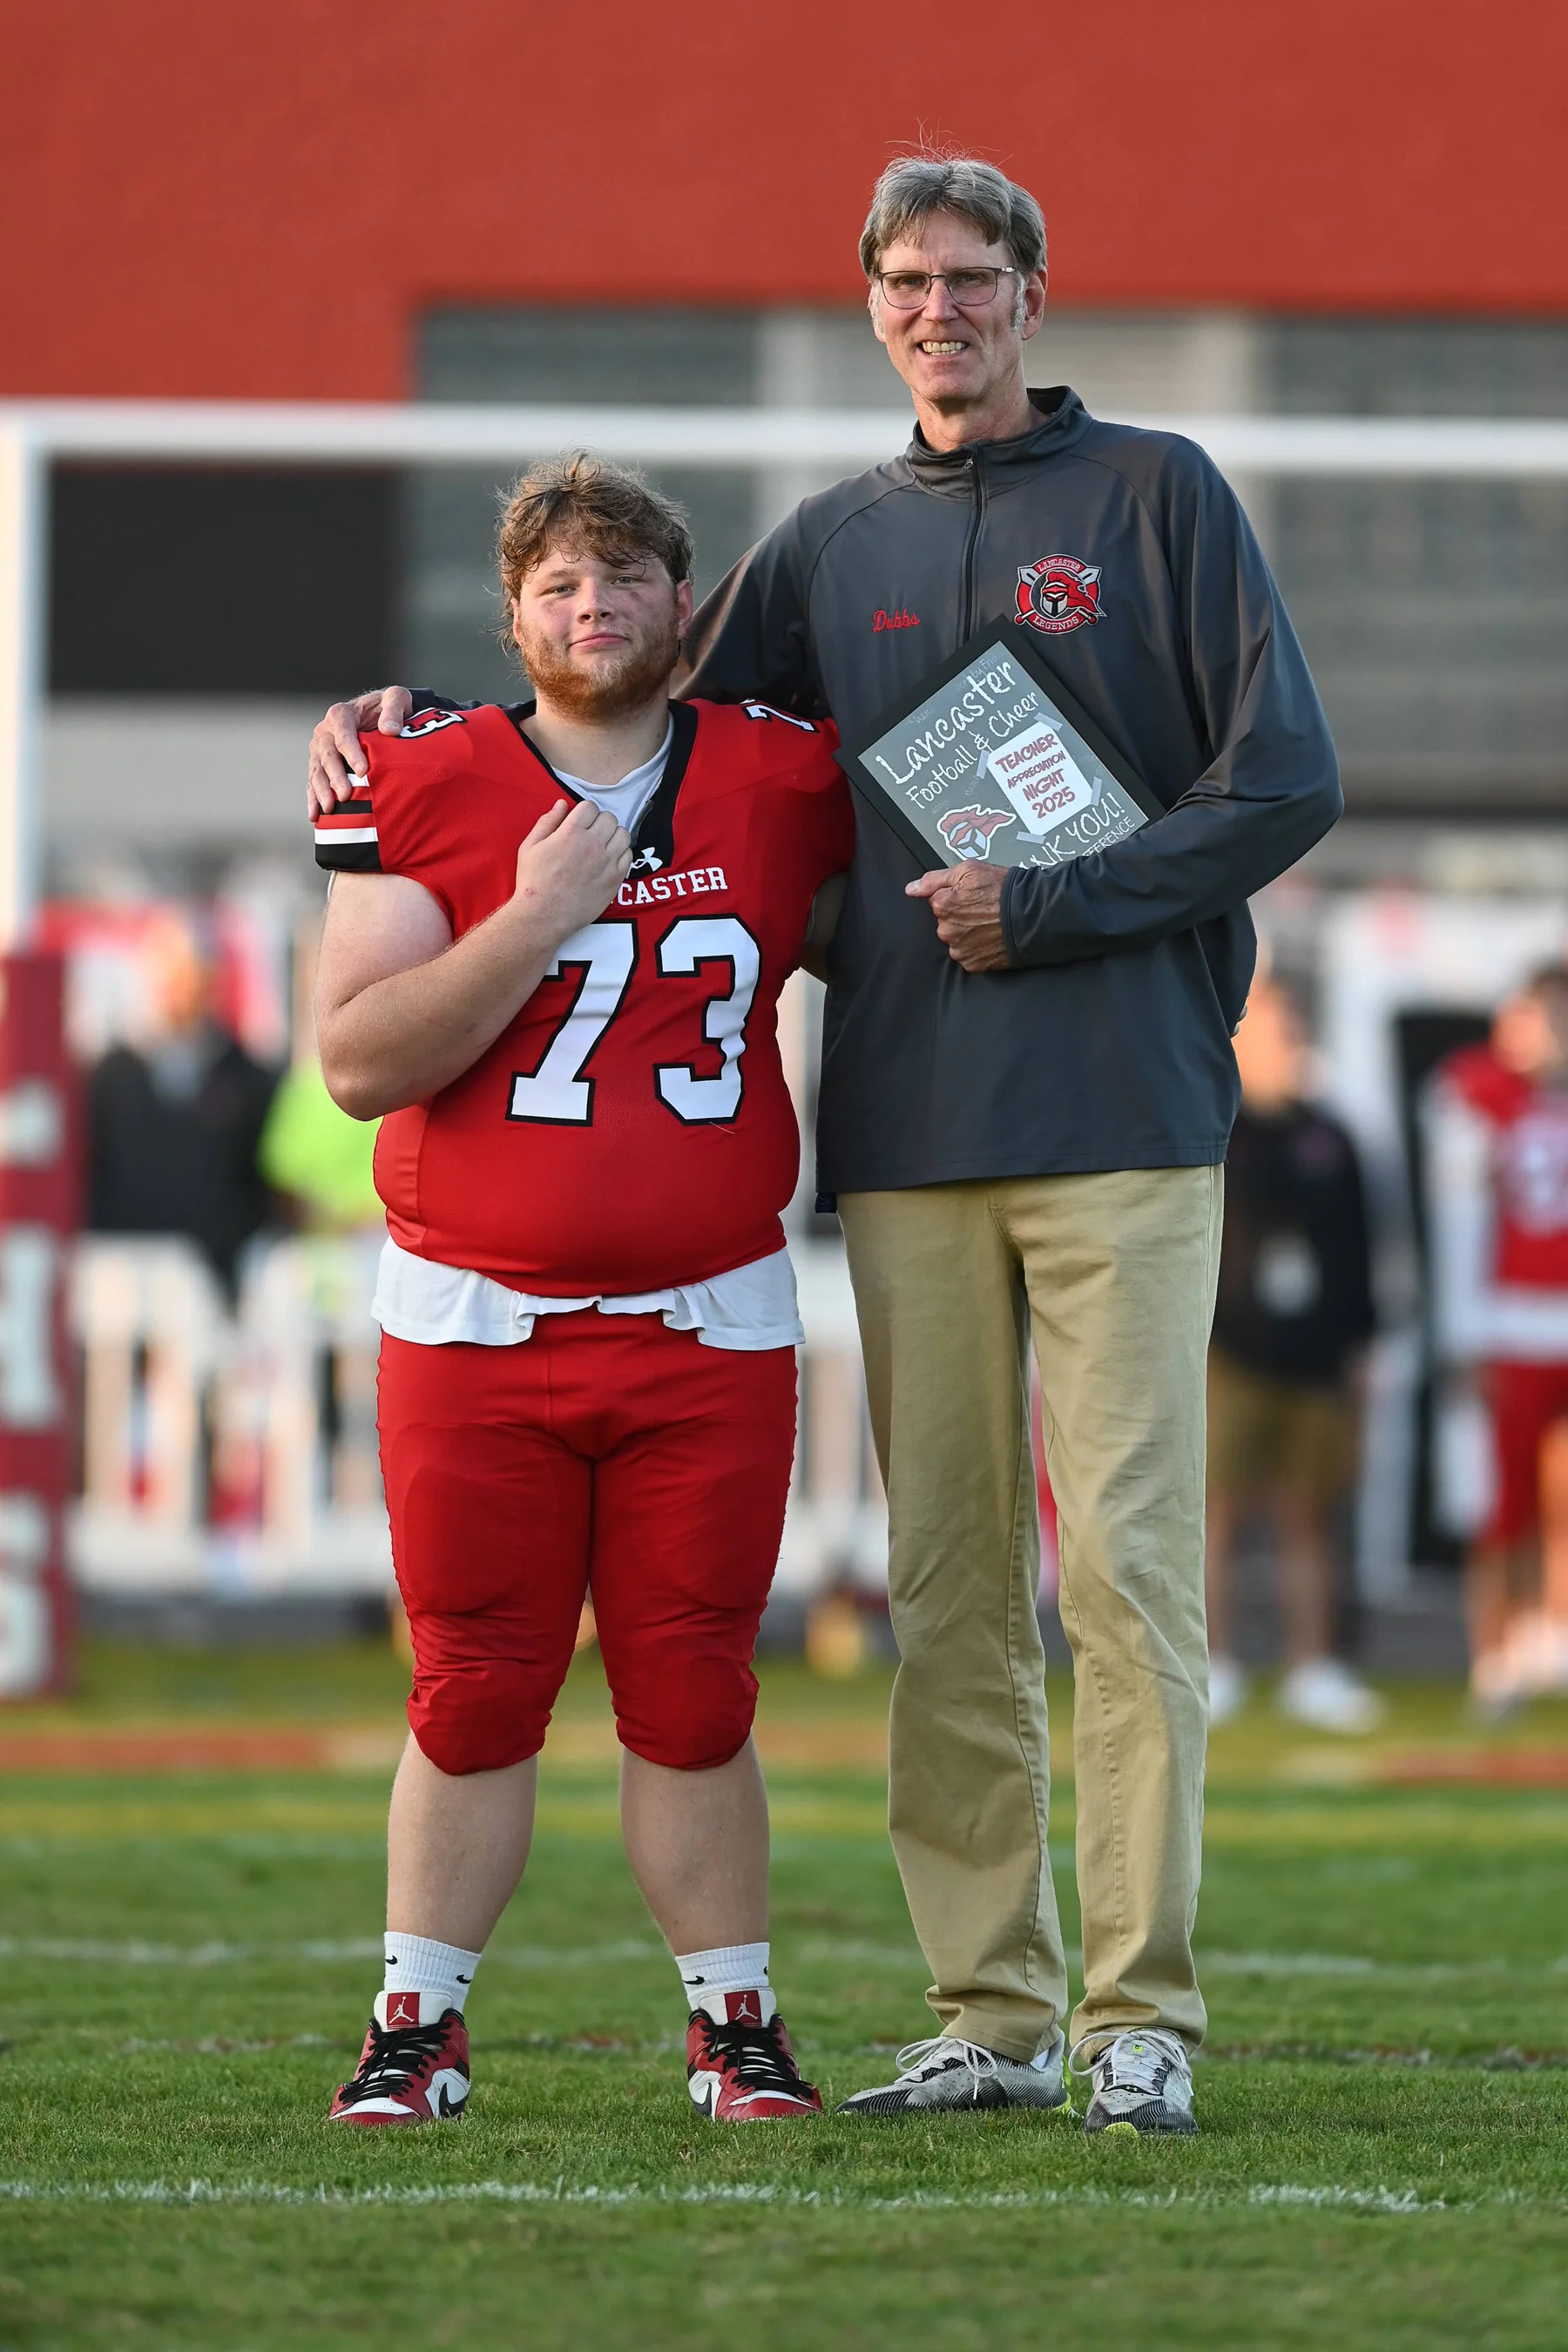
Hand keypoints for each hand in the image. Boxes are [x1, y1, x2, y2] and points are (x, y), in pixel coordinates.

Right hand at [307, 687, 414, 816]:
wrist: (379, 715)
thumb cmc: (388, 708)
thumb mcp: (396, 699)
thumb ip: (394, 709)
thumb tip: (390, 729)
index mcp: (341, 715)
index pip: (343, 733)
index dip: (351, 751)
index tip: (363, 770)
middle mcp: (325, 732)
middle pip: (327, 755)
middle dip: (335, 777)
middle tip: (345, 796)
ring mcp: (320, 750)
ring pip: (317, 771)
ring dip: (321, 791)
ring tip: (330, 809)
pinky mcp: (320, 765)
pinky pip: (313, 783)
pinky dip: (313, 799)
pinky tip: (315, 816)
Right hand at [512, 799, 633, 941]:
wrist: (544, 915)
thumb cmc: (533, 881)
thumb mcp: (530, 846)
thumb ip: (547, 822)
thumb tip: (561, 804)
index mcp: (571, 832)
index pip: (590, 807)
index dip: (584, 812)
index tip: (580, 821)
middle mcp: (592, 844)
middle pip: (609, 818)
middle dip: (599, 822)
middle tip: (591, 833)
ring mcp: (607, 862)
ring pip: (623, 834)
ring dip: (613, 835)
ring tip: (603, 844)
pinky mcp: (615, 878)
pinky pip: (628, 855)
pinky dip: (621, 853)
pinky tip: (609, 859)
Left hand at [905, 862, 1009, 971]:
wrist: (1031, 915)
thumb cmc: (1002, 889)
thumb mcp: (968, 871)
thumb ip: (934, 880)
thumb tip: (910, 889)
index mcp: (942, 906)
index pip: (937, 902)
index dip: (955, 897)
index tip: (972, 896)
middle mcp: (946, 931)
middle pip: (945, 923)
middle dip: (959, 917)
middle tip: (982, 910)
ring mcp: (960, 949)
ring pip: (956, 940)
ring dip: (967, 934)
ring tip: (988, 924)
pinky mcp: (973, 964)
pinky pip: (968, 955)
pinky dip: (977, 949)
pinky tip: (990, 938)